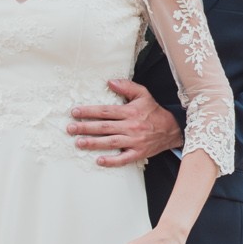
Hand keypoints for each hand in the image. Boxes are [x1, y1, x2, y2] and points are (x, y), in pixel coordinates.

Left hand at [66, 79, 182, 165]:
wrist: (172, 129)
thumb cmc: (154, 111)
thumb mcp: (143, 94)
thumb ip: (126, 86)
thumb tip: (110, 82)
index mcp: (130, 111)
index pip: (105, 111)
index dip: (89, 111)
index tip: (75, 112)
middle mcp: (130, 126)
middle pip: (104, 127)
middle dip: (85, 127)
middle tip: (70, 128)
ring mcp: (134, 141)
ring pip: (110, 142)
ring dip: (93, 143)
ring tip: (78, 142)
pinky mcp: (138, 153)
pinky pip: (123, 158)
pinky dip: (111, 161)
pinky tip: (99, 161)